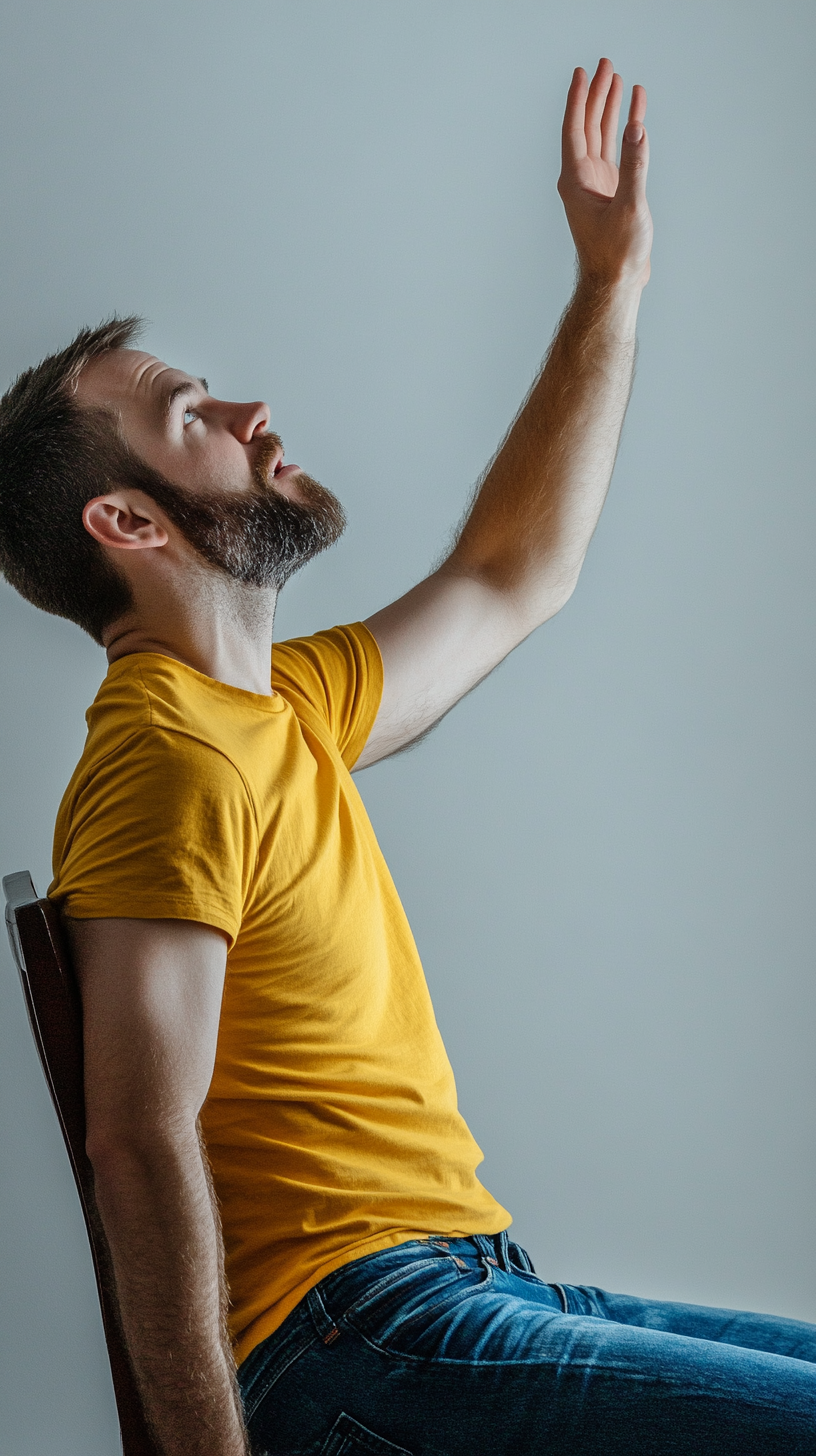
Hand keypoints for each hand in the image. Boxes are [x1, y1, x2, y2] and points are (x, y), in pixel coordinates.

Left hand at [557, 58, 652, 289]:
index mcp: (575, 180)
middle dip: (596, 95)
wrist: (616, 283)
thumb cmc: (616, 253)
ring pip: (602, 137)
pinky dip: (626, 133)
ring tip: (618, 80)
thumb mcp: (629, 207)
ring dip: (610, 109)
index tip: (583, 73)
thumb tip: (637, 129)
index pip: (574, 129)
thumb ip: (635, 166)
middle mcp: (582, 179)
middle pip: (587, 126)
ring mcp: (597, 184)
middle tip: (606, 65)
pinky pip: (618, 153)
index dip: (579, 99)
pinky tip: (636, 116)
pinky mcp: (613, 192)